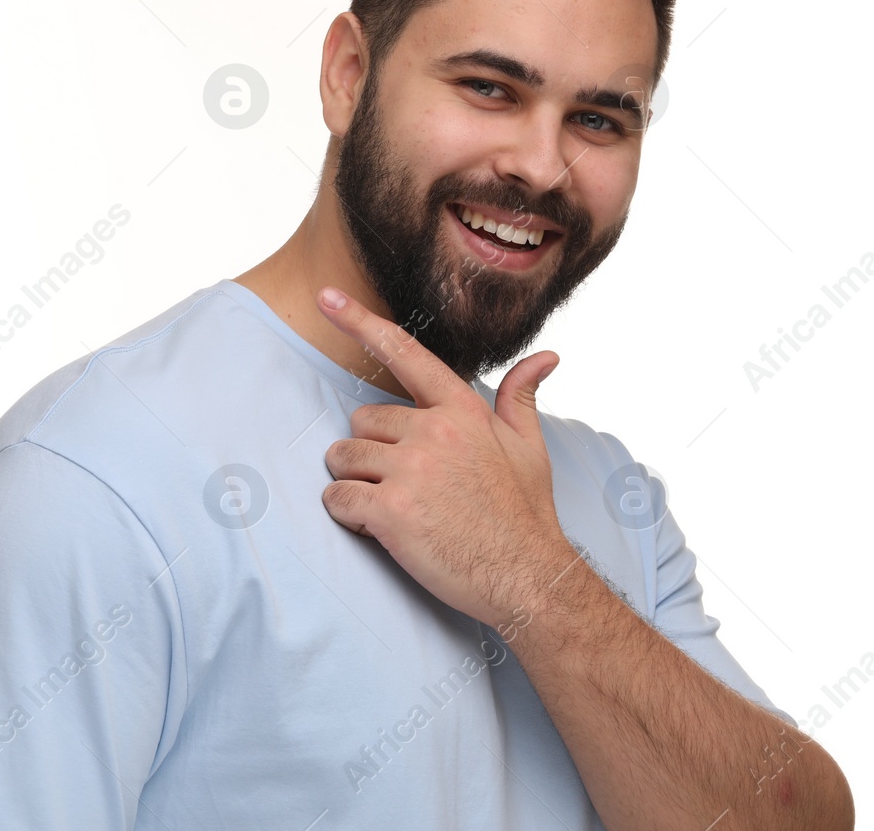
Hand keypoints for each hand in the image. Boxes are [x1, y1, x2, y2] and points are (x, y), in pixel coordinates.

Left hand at [316, 285, 569, 624]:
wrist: (527, 576)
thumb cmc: (525, 514)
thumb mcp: (529, 446)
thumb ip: (521, 396)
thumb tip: (546, 357)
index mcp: (462, 410)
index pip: (404, 354)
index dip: (361, 322)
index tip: (327, 296)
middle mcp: (433, 431)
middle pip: (361, 420)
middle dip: (371, 452)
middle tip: (405, 484)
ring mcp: (409, 471)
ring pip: (342, 459)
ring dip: (355, 484)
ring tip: (394, 508)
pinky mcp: (390, 511)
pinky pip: (337, 499)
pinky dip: (348, 516)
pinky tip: (380, 529)